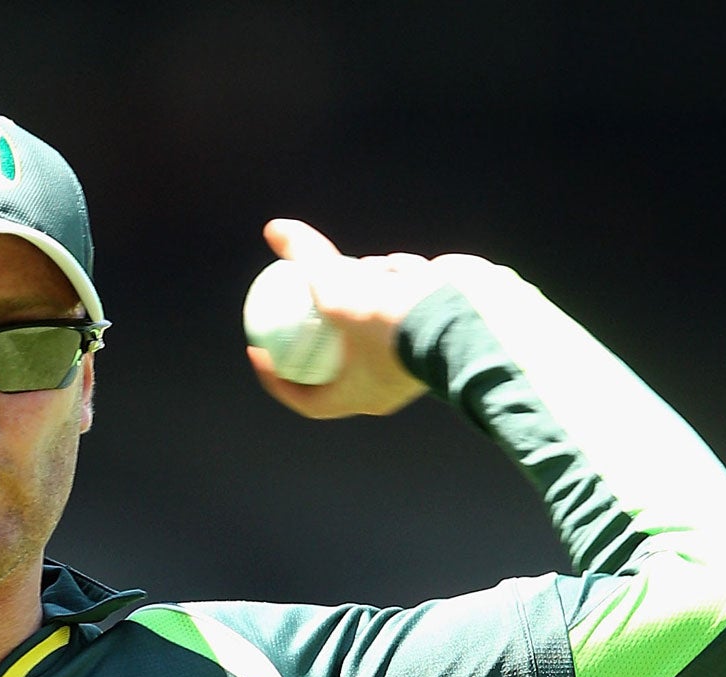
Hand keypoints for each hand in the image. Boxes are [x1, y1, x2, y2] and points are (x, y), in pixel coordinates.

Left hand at [247, 218, 442, 419]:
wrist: (465, 316)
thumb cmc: (393, 318)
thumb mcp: (336, 288)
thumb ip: (306, 260)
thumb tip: (275, 230)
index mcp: (360, 396)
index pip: (308, 398)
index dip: (278, 378)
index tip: (259, 348)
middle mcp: (386, 381)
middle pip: (339, 351)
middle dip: (324, 318)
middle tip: (303, 293)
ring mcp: (410, 355)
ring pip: (373, 318)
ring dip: (366, 290)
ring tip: (367, 272)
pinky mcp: (431, 330)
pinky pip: (403, 305)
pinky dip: (396, 285)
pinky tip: (401, 269)